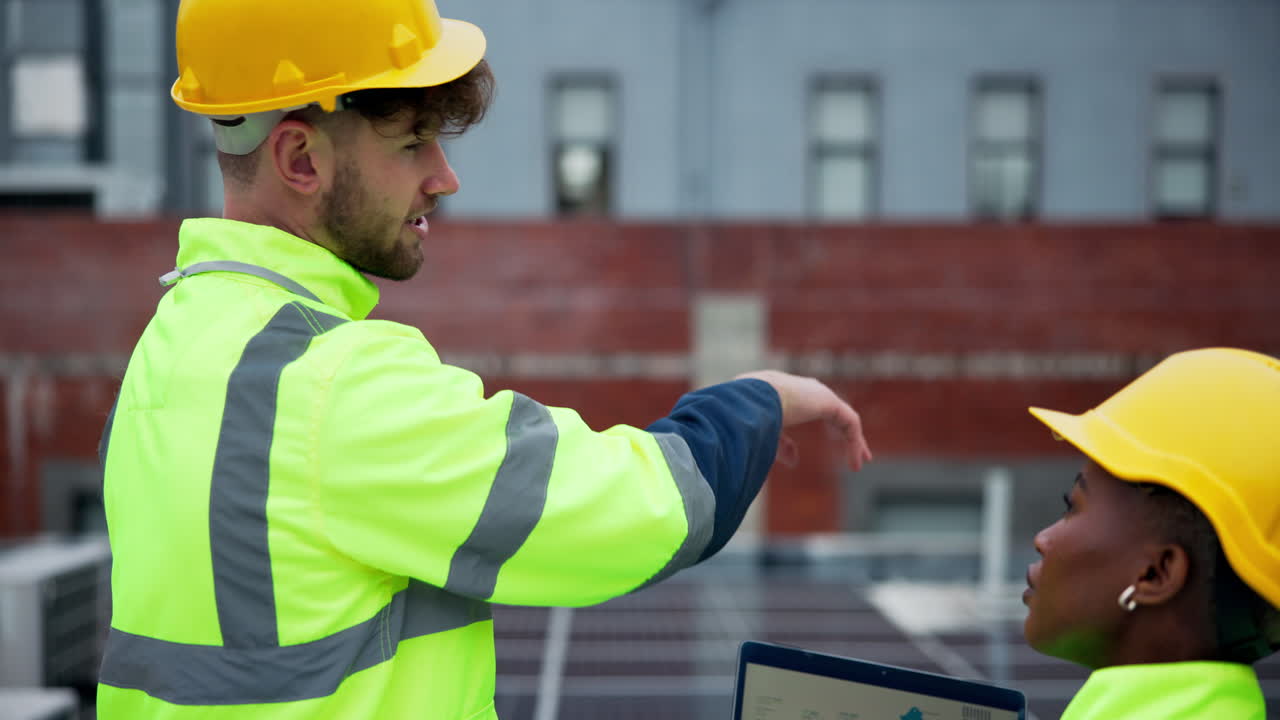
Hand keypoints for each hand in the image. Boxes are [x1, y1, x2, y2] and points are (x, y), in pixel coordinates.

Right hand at [735, 369, 871, 470]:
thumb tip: (794, 461)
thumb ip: (780, 445)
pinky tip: (855, 462)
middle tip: (856, 454)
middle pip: (833, 413)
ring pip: (844, 420)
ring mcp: (818, 393)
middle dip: (845, 434)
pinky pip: (849, 423)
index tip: (812, 450)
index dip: (816, 428)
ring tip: (859, 463)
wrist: (750, 400)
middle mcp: (805, 390)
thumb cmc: (748, 415)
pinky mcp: (829, 401)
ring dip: (854, 442)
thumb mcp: (765, 433)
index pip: (808, 409)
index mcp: (787, 393)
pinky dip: (854, 442)